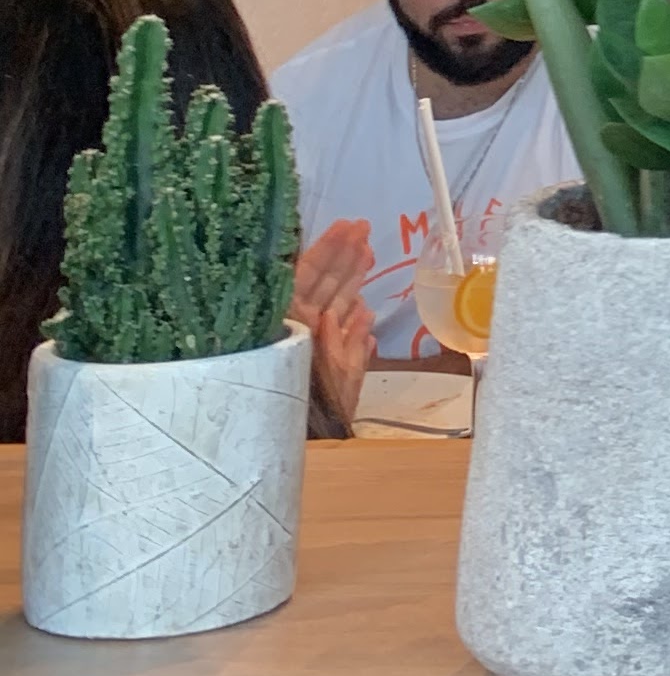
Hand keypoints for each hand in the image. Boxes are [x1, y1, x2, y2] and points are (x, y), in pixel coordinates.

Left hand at [291, 218, 377, 432]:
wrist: (313, 450)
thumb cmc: (316, 417)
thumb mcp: (332, 381)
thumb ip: (346, 349)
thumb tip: (360, 314)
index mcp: (296, 325)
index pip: (309, 274)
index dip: (330, 248)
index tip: (349, 225)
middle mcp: (302, 330)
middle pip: (320, 283)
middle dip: (343, 254)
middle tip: (363, 227)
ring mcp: (315, 346)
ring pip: (332, 302)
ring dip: (351, 277)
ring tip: (367, 253)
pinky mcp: (327, 364)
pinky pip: (341, 333)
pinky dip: (354, 319)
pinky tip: (363, 308)